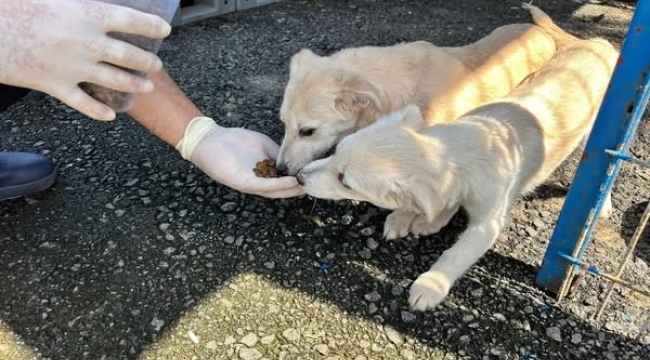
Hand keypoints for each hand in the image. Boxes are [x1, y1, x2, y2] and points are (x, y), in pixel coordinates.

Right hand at [0, 0, 171, 120]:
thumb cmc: (15, 7)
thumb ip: (82, 6)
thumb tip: (101, 12)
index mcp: (86, 14)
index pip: (131, 20)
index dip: (152, 25)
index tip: (165, 29)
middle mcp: (85, 42)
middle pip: (129, 55)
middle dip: (148, 62)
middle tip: (157, 65)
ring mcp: (72, 66)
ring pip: (115, 80)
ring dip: (135, 85)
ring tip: (146, 86)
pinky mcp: (55, 85)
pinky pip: (83, 103)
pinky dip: (99, 112)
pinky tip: (111, 116)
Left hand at [177, 117, 304, 197]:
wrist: (210, 139)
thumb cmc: (234, 140)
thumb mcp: (262, 145)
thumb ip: (277, 152)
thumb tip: (294, 157)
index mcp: (263, 173)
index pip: (283, 180)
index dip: (298, 180)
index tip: (314, 176)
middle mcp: (258, 181)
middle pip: (281, 190)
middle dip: (297, 189)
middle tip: (314, 186)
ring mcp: (250, 182)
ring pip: (274, 192)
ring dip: (290, 191)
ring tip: (306, 187)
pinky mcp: (243, 182)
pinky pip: (263, 186)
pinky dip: (278, 185)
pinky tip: (291, 182)